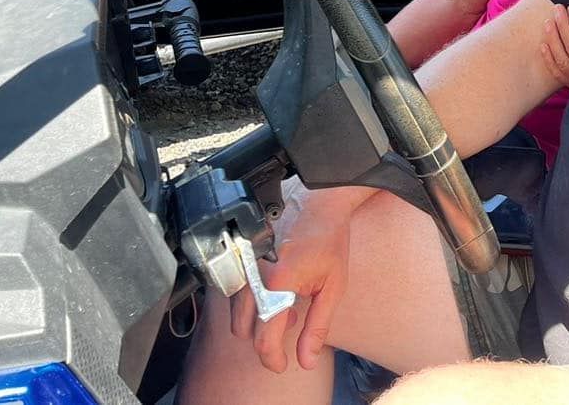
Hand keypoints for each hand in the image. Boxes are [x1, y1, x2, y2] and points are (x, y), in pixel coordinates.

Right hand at [229, 181, 368, 372]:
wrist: (319, 203)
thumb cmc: (329, 241)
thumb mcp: (333, 288)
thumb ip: (317, 328)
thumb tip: (306, 360)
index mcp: (278, 283)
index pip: (264, 339)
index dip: (273, 359)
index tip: (282, 364)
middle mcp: (254, 275)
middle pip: (244, 331)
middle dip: (267, 335)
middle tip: (293, 320)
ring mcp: (243, 265)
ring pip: (236, 314)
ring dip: (258, 318)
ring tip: (287, 301)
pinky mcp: (239, 258)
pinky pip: (235, 294)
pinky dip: (250, 301)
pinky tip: (274, 288)